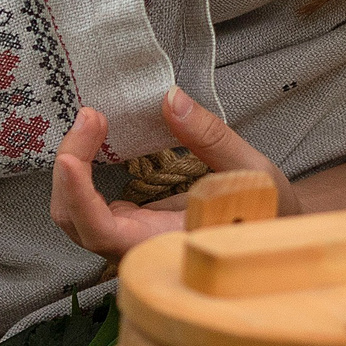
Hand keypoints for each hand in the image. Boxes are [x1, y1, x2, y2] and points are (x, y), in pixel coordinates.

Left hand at [48, 87, 297, 258]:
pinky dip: (83, 169)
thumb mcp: (250, 170)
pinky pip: (90, 202)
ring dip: (73, 166)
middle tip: (91, 116)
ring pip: (75, 213)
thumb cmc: (269, 210)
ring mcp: (130, 237)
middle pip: (74, 221)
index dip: (78, 196)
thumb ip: (209, 137)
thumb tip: (170, 98)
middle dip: (69, 169)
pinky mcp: (131, 222)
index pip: (100, 231)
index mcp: (161, 246)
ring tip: (94, 120)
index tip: (69, 156)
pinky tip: (97, 134)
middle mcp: (136, 248)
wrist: (276, 234)